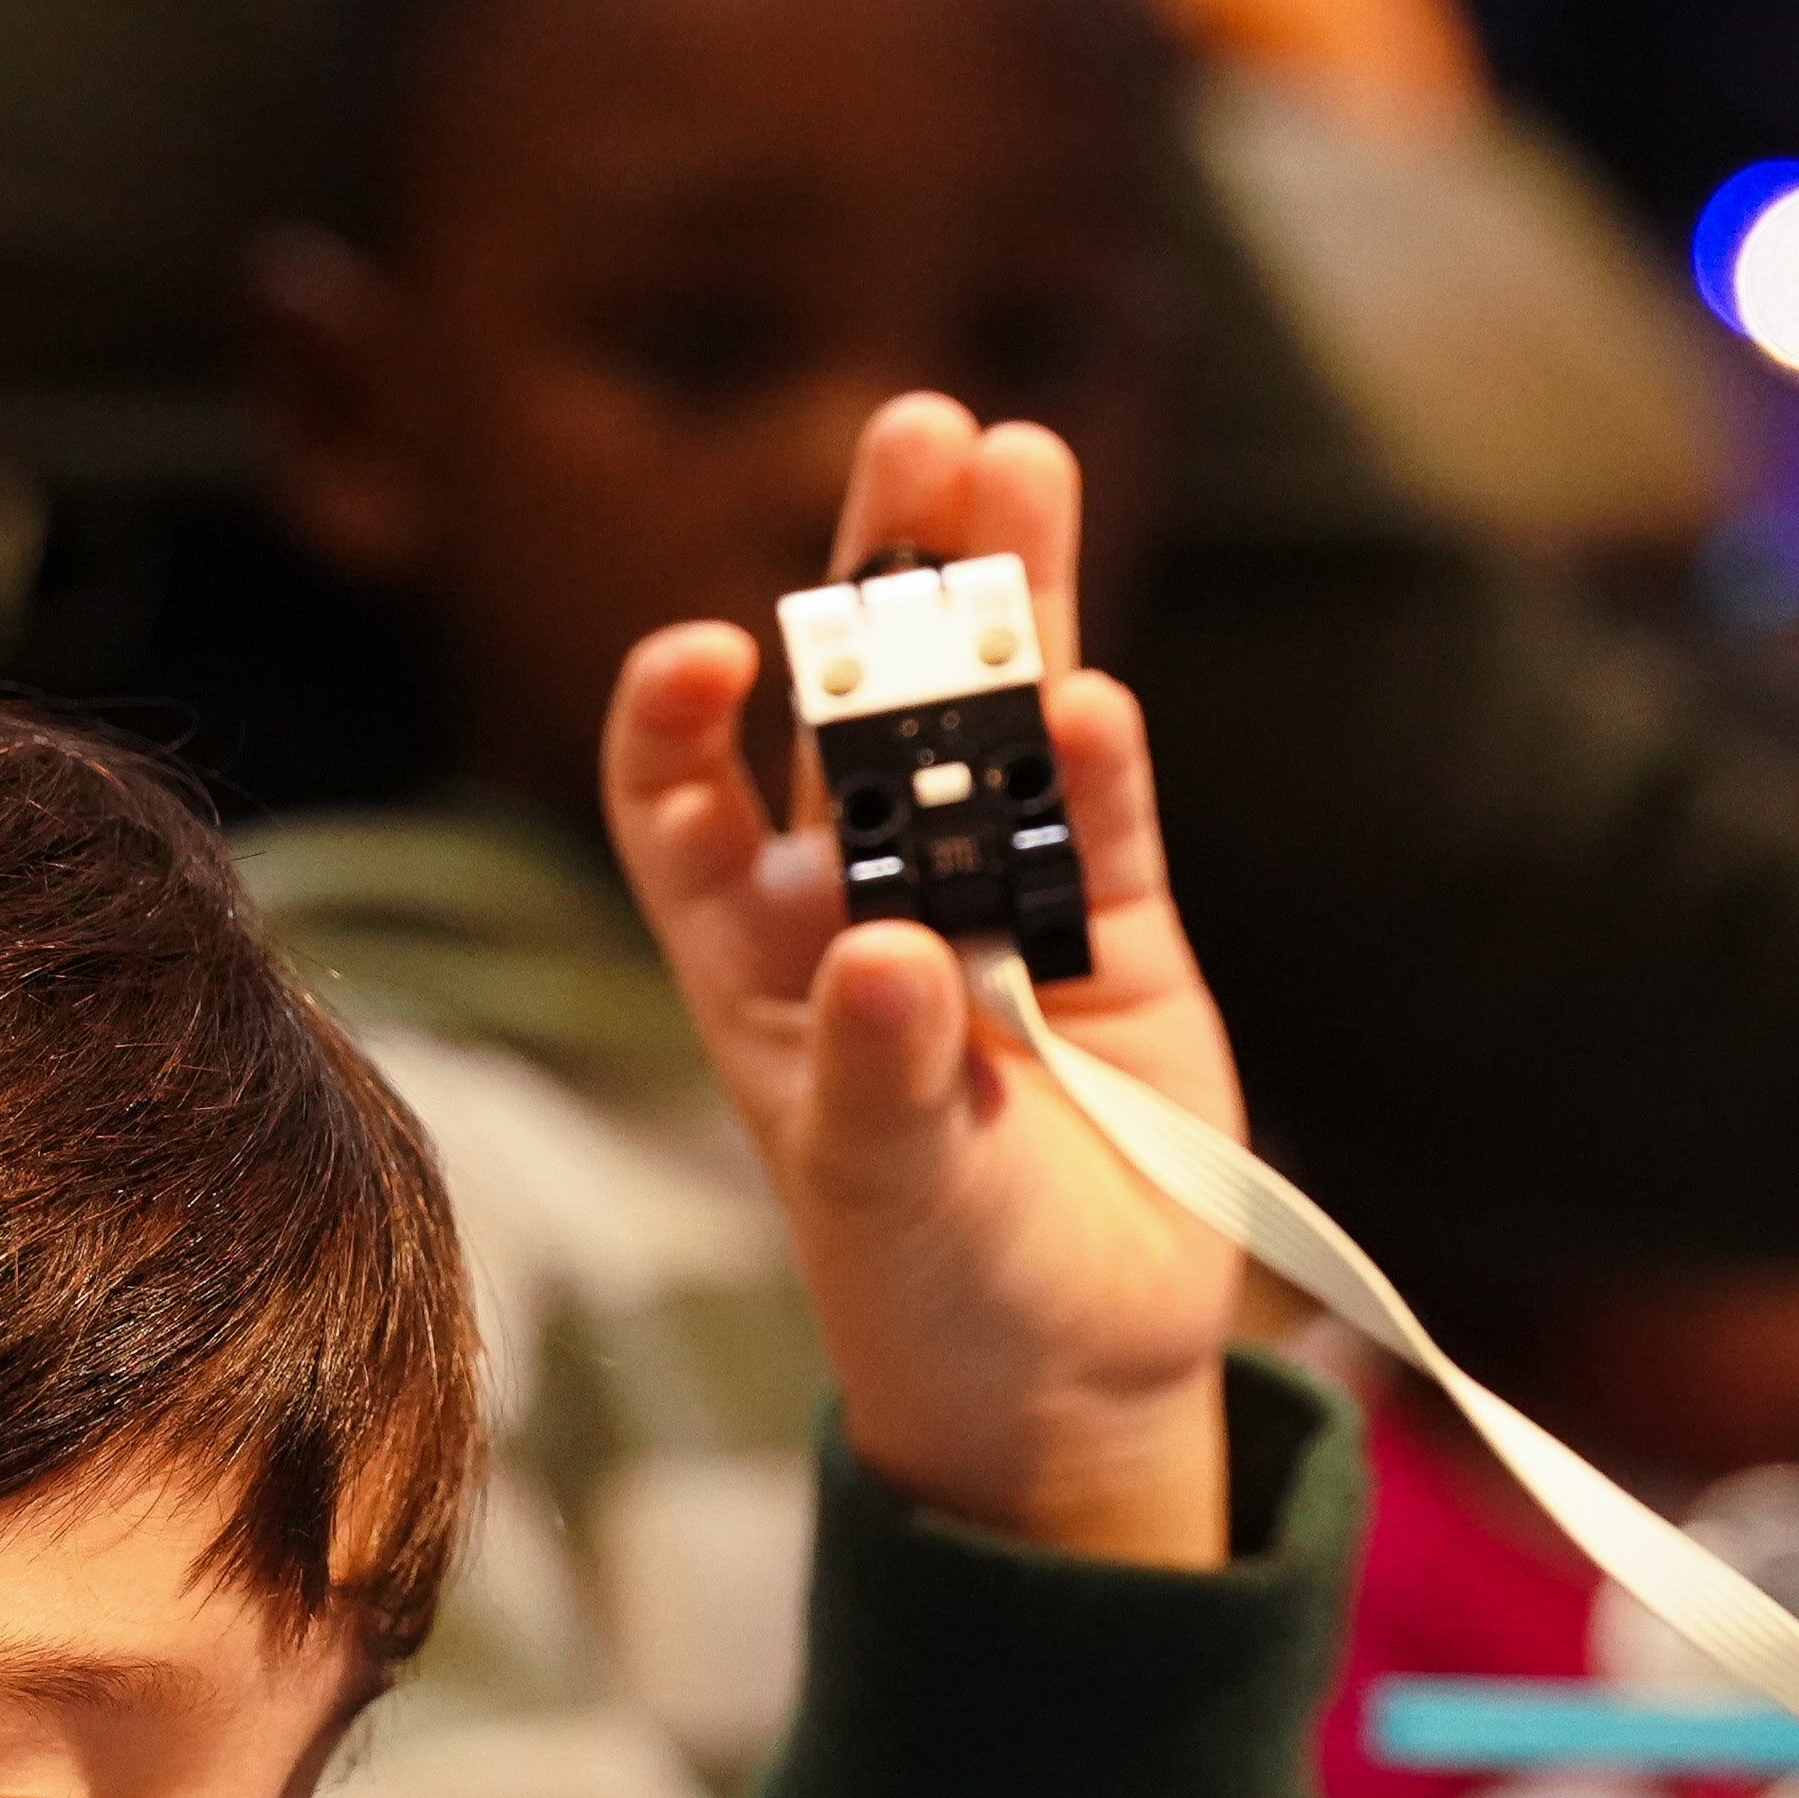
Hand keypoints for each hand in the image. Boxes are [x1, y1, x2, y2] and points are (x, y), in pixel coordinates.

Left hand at [606, 392, 1256, 1569]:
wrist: (1069, 1370)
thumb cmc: (928, 1287)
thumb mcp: (878, 1196)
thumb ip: (878, 1073)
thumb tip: (886, 942)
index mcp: (756, 953)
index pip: (685, 800)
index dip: (681, 718)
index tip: (706, 652)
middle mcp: (868, 896)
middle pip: (861, 701)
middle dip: (883, 568)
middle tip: (917, 427)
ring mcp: (997, 898)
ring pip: (995, 713)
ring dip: (1011, 593)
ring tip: (1021, 455)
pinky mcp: (1117, 929)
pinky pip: (1102, 817)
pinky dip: (1101, 755)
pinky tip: (1095, 692)